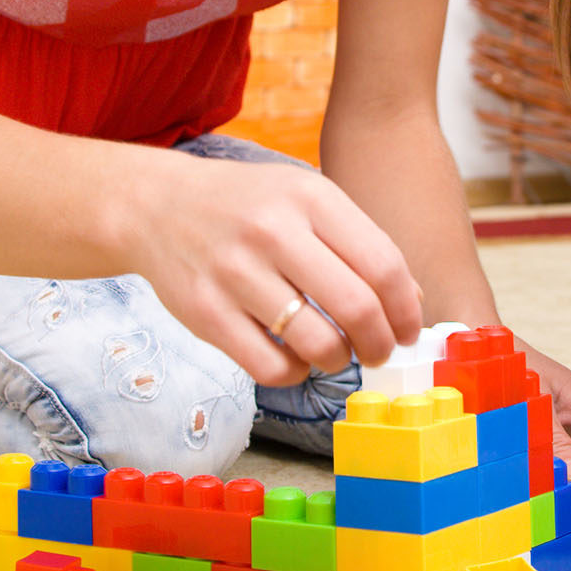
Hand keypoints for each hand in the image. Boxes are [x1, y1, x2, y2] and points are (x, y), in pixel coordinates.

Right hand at [126, 155, 423, 387]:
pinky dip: (295, 373)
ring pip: (317, 343)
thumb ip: (359, 242)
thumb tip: (411, 302)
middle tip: (380, 352)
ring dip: (339, 360)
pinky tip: (295, 358)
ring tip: (336, 353)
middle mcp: (273, 230)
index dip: (406, 309)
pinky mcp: (205, 313)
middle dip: (380, 343)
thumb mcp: (307, 199)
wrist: (158, 206)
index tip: (409, 330)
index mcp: (310, 197)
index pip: (383, 263)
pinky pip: (270, 367)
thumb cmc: (249, 206)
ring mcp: (235, 272)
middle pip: (357, 307)